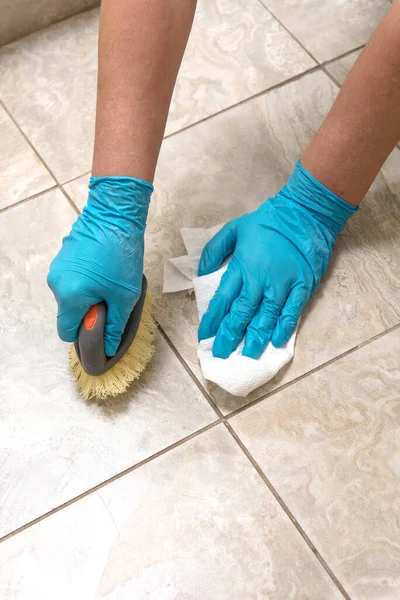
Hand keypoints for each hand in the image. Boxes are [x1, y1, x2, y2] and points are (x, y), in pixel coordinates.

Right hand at [47, 176, 152, 355]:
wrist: (114, 214)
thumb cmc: (121, 254)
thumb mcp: (124, 295)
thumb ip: (114, 324)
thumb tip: (108, 346)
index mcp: (70, 296)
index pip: (66, 331)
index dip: (84, 335)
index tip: (101, 327)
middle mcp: (57, 284)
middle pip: (69, 312)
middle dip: (88, 312)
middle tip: (112, 299)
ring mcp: (57, 268)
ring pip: (70, 295)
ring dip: (87, 295)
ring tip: (109, 281)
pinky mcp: (63, 257)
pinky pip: (71, 279)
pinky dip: (84, 281)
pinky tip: (103, 269)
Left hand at [198, 161, 356, 358]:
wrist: (306, 212)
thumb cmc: (268, 220)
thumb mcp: (234, 228)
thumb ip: (215, 250)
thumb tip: (201, 273)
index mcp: (242, 266)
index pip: (223, 299)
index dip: (213, 320)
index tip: (205, 337)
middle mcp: (260, 279)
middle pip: (242, 313)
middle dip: (230, 336)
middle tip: (221, 354)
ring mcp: (283, 284)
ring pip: (266, 317)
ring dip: (255, 338)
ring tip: (247, 355)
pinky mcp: (303, 286)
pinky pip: (291, 312)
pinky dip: (283, 328)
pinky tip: (275, 342)